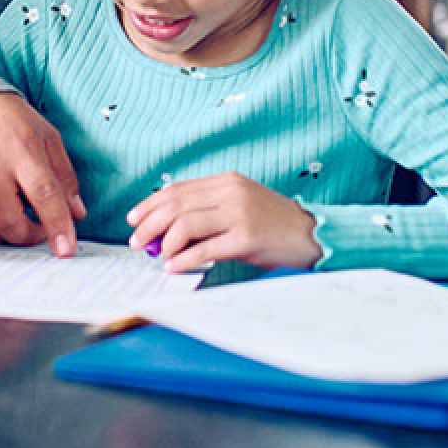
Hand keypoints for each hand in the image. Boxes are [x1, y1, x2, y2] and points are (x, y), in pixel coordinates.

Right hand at [0, 92, 83, 253]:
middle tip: (39, 232)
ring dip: (1, 236)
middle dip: (28, 236)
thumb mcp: (48, 138)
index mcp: (23, 151)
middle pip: (9, 219)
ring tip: (15, 226)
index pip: (44, 195)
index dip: (57, 226)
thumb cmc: (12, 119)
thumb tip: (76, 213)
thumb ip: (64, 177)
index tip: (66, 249)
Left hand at [125, 172, 320, 271]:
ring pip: (185, 224)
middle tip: (137, 241)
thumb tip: (166, 229)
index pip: (177, 190)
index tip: (134, 219)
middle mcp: (231, 192)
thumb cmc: (273, 225)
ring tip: (157, 255)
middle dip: (150, 224)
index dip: (150, 204)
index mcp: (226, 181)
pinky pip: (205, 248)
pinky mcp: (247, 237)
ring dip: (164, 242)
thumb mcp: (239, 206)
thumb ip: (207, 210)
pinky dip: (184, 258)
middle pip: (175, 204)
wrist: (313, 235)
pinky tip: (174, 266)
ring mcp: (239, 213)